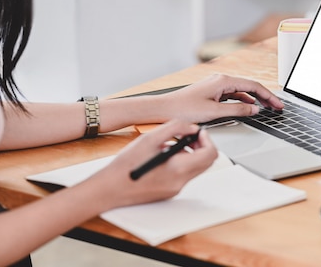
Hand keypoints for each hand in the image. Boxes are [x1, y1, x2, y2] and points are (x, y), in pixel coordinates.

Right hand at [90, 120, 217, 208]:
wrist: (111, 189)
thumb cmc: (126, 166)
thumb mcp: (150, 138)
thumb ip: (175, 128)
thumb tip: (191, 127)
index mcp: (178, 168)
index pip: (210, 154)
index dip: (207, 139)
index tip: (198, 132)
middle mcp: (181, 181)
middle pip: (206, 163)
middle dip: (201, 146)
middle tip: (188, 136)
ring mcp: (176, 189)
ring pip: (196, 169)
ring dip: (190, 154)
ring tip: (170, 145)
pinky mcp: (170, 192)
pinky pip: (184, 175)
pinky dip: (181, 163)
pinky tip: (163, 157)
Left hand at [163, 74, 283, 122]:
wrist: (164, 109)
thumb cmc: (184, 109)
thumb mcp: (214, 113)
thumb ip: (237, 111)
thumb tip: (255, 110)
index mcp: (223, 81)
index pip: (253, 86)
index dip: (269, 96)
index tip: (278, 105)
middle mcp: (221, 79)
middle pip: (250, 87)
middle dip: (265, 96)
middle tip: (278, 107)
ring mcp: (216, 85)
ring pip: (242, 91)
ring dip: (255, 99)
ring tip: (267, 108)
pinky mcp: (212, 92)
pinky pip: (233, 94)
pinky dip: (244, 100)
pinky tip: (249, 107)